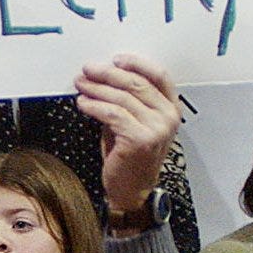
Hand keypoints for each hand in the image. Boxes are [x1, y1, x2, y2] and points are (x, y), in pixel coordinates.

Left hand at [74, 53, 180, 217]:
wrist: (131, 193)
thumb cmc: (130, 159)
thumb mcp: (133, 125)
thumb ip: (127, 103)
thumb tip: (103, 79)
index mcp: (172, 109)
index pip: (159, 76)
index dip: (137, 63)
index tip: (116, 59)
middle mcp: (168, 117)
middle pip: (136, 83)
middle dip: (108, 74)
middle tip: (88, 69)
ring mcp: (156, 128)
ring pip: (122, 97)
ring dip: (96, 88)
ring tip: (80, 85)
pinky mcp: (139, 139)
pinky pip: (112, 114)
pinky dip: (94, 106)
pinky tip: (82, 103)